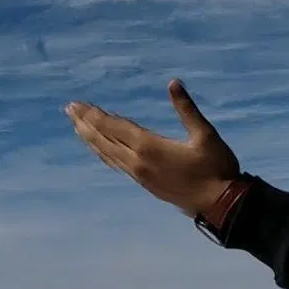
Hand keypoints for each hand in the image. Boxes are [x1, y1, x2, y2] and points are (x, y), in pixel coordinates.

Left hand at [65, 81, 244, 221]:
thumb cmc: (216, 168)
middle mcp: (137, 161)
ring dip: (90, 139)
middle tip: (69, 110)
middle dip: (85, 124)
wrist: (220, 205)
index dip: (95, 114)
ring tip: (77, 127)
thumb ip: (186, 109)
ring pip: (106, 154)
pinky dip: (102, 153)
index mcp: (149, 147)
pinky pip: (115, 164)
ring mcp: (139, 175)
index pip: (114, 127)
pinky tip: (99, 149)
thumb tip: (173, 83)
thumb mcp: (205, 135)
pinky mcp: (144, 184)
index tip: (78, 104)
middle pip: (104, 139)